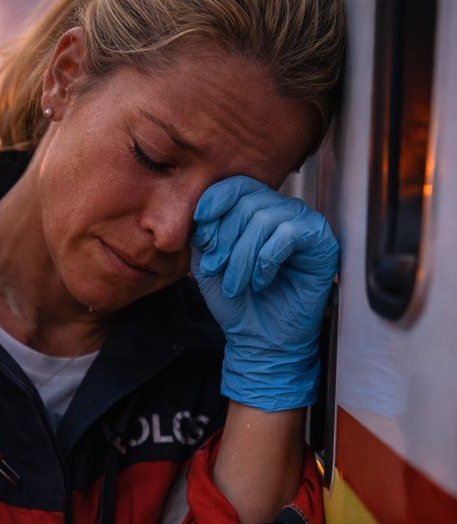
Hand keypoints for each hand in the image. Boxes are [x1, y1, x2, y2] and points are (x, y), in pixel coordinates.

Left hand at [191, 175, 338, 410]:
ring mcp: (304, 224)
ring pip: (265, 219)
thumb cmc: (237, 301)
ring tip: (235, 285)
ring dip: (242, 256)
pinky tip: (261, 281)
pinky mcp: (322, 242)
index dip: (216, 200)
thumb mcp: (207, 262)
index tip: (200, 223)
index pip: (238, 185)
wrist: (259, 338)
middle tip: (215, 269)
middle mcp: (283, 211)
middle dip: (225, 238)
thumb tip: (201, 211)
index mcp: (257, 210)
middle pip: (249, 202)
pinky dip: (266, 260)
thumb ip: (203, 232)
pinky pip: (288, 234)